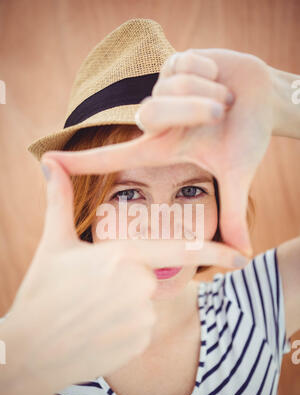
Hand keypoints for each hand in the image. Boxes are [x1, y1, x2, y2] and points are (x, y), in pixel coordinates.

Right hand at [7, 158, 247, 389]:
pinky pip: (141, 329)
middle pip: (149, 277)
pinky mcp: (139, 344)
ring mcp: (142, 319)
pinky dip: (124, 329)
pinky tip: (97, 333)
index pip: (178, 249)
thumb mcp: (54, 244)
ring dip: (124, 306)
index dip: (213, 251)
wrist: (30, 353)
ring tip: (89, 313)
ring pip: (145, 304)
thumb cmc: (41, 294)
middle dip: (126, 283)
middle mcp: (140, 286)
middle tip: (90, 294)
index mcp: (123, 256)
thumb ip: (59, 200)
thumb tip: (50, 162)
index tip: (240, 255)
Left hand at [43, 49, 274, 255]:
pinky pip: (187, 62)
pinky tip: (220, 78)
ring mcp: (164, 90)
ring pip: (174, 86)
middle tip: (222, 113)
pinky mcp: (174, 61)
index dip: (83, 162)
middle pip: (152, 111)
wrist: (265, 99)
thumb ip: (233, 212)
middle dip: (196, 109)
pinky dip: (212, 71)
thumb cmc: (248, 135)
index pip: (116, 156)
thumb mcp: (237, 174)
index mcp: (164, 147)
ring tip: (225, 99)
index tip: (49, 163)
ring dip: (212, 92)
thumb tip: (244, 254)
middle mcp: (157, 120)